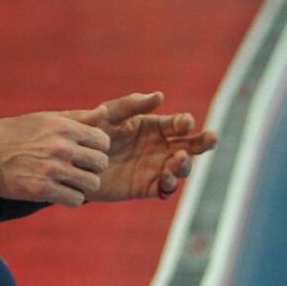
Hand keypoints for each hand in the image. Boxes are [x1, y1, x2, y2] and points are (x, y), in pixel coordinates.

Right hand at [0, 113, 110, 206]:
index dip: (98, 149)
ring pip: (92, 184)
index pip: (103, 141)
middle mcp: (62, 147)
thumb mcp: (43, 118)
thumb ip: (76, 118)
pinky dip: (71, 199)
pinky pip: (75, 200)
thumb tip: (105, 113)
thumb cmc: (11, 134)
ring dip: (84, 186)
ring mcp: (53, 169)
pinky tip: (61, 193)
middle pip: (101, 163)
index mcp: (63, 127)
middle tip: (80, 170)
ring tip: (72, 183)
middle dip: (93, 168)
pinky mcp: (42, 190)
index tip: (86, 154)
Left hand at [65, 92, 217, 200]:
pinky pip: (163, 189)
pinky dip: (168, 186)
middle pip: (190, 145)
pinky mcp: (145, 187)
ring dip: (184, 164)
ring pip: (180, 168)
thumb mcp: (109, 114)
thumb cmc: (93, 131)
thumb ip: (131, 105)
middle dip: (203, 142)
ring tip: (177, 159)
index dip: (184, 122)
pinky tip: (165, 179)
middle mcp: (160, 147)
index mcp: (155, 127)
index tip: (185, 122)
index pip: (177, 124)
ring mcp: (154, 168)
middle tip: (211, 138)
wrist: (75, 160)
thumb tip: (159, 96)